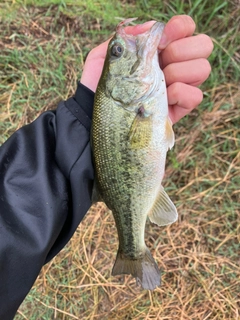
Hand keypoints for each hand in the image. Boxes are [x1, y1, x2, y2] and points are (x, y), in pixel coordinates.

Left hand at [80, 15, 212, 123]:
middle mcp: (171, 65)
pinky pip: (196, 96)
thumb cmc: (95, 86)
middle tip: (159, 62)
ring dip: (179, 73)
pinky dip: (180, 94)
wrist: (92, 116)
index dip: (180, 27)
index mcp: (155, 50)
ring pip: (203, 68)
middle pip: (203, 45)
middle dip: (181, 50)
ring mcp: (177, 87)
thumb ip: (125, 37)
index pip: (185, 28)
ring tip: (156, 84)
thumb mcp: (103, 56)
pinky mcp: (179, 109)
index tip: (162, 39)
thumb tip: (151, 26)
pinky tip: (164, 100)